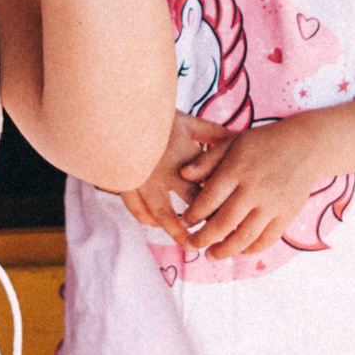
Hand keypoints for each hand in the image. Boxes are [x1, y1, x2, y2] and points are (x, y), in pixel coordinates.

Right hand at [114, 112, 231, 237]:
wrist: (117, 111)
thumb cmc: (155, 114)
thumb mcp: (186, 121)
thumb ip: (211, 133)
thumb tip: (237, 136)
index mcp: (186, 158)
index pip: (210, 192)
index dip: (221, 207)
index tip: (230, 216)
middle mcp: (167, 174)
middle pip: (192, 209)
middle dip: (204, 227)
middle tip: (212, 239)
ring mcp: (145, 182)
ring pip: (163, 217)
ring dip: (176, 232)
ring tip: (186, 243)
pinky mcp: (125, 183)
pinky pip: (137, 209)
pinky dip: (147, 219)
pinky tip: (154, 223)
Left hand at [178, 114, 332, 258]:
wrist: (305, 146)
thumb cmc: (262, 143)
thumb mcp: (232, 142)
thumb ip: (207, 160)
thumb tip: (182, 174)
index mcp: (236, 170)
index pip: (209, 199)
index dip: (194, 214)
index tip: (184, 222)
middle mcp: (254, 189)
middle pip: (224, 223)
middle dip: (203, 238)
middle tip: (190, 246)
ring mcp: (273, 204)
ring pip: (245, 236)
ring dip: (225, 250)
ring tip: (211, 255)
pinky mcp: (287, 214)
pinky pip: (267, 239)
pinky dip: (251, 249)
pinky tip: (238, 250)